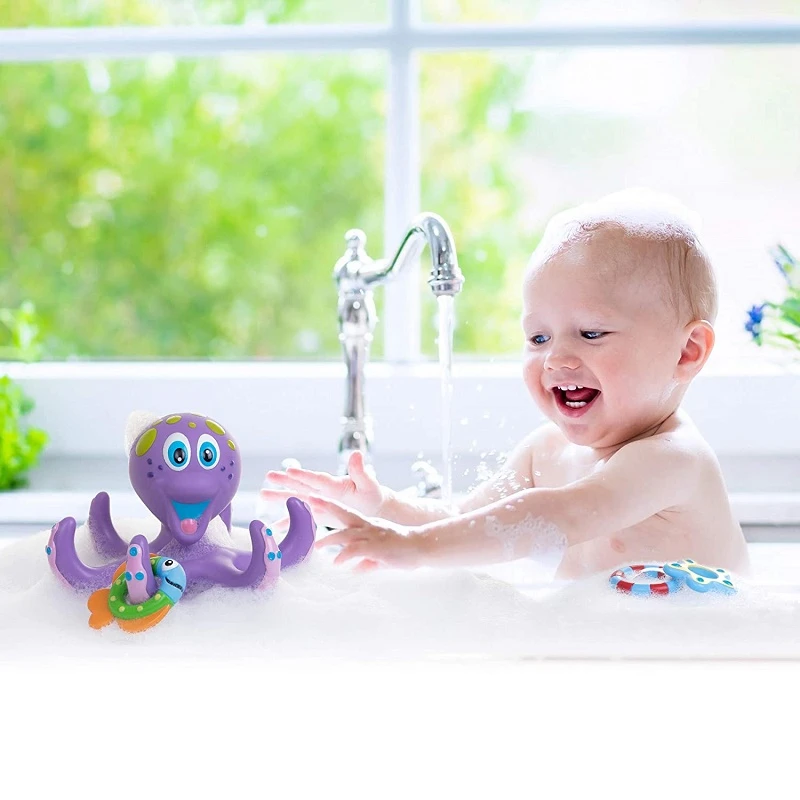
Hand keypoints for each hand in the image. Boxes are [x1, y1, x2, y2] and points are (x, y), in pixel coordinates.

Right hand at [261, 451, 384, 528]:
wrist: (372, 507)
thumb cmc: (371, 494)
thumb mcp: (369, 484)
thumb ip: (361, 472)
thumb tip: (357, 454)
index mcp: (334, 484)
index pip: (317, 479)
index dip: (304, 475)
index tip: (290, 471)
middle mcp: (322, 491)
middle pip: (301, 485)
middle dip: (285, 481)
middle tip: (268, 475)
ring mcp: (318, 501)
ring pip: (296, 499)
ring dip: (280, 497)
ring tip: (263, 494)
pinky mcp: (317, 513)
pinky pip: (300, 517)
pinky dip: (288, 521)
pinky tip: (274, 526)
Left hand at [313, 497, 423, 570]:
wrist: (422, 546)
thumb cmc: (403, 549)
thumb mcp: (381, 555)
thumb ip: (367, 561)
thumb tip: (356, 569)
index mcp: (368, 525)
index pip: (345, 512)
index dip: (330, 505)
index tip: (314, 499)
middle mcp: (368, 526)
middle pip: (343, 513)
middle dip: (326, 506)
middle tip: (308, 501)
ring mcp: (372, 535)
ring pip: (346, 533)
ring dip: (329, 538)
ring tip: (316, 545)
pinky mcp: (376, 547)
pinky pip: (356, 550)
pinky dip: (344, 555)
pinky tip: (337, 562)